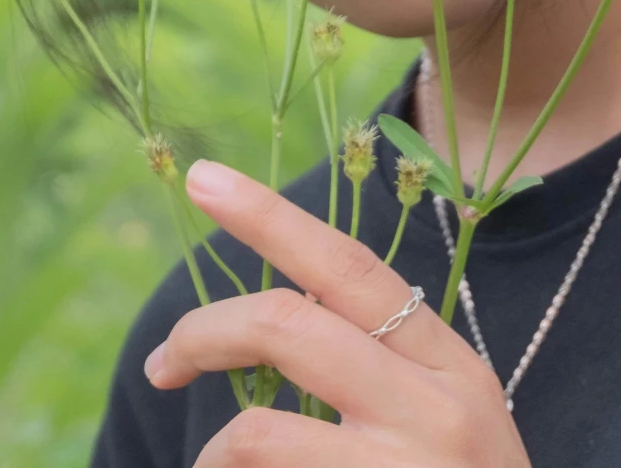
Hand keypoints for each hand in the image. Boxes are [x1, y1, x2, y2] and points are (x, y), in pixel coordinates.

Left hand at [148, 159, 529, 466]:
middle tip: (165, 361)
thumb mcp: (455, 424)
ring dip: (212, 455)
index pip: (350, 268)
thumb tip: (284, 315)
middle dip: (203, 331)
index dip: (270, 217)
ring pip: (254, 433)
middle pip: (286, 326)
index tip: (205, 180)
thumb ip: (389, 368)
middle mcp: (433, 411)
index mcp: (455, 367)